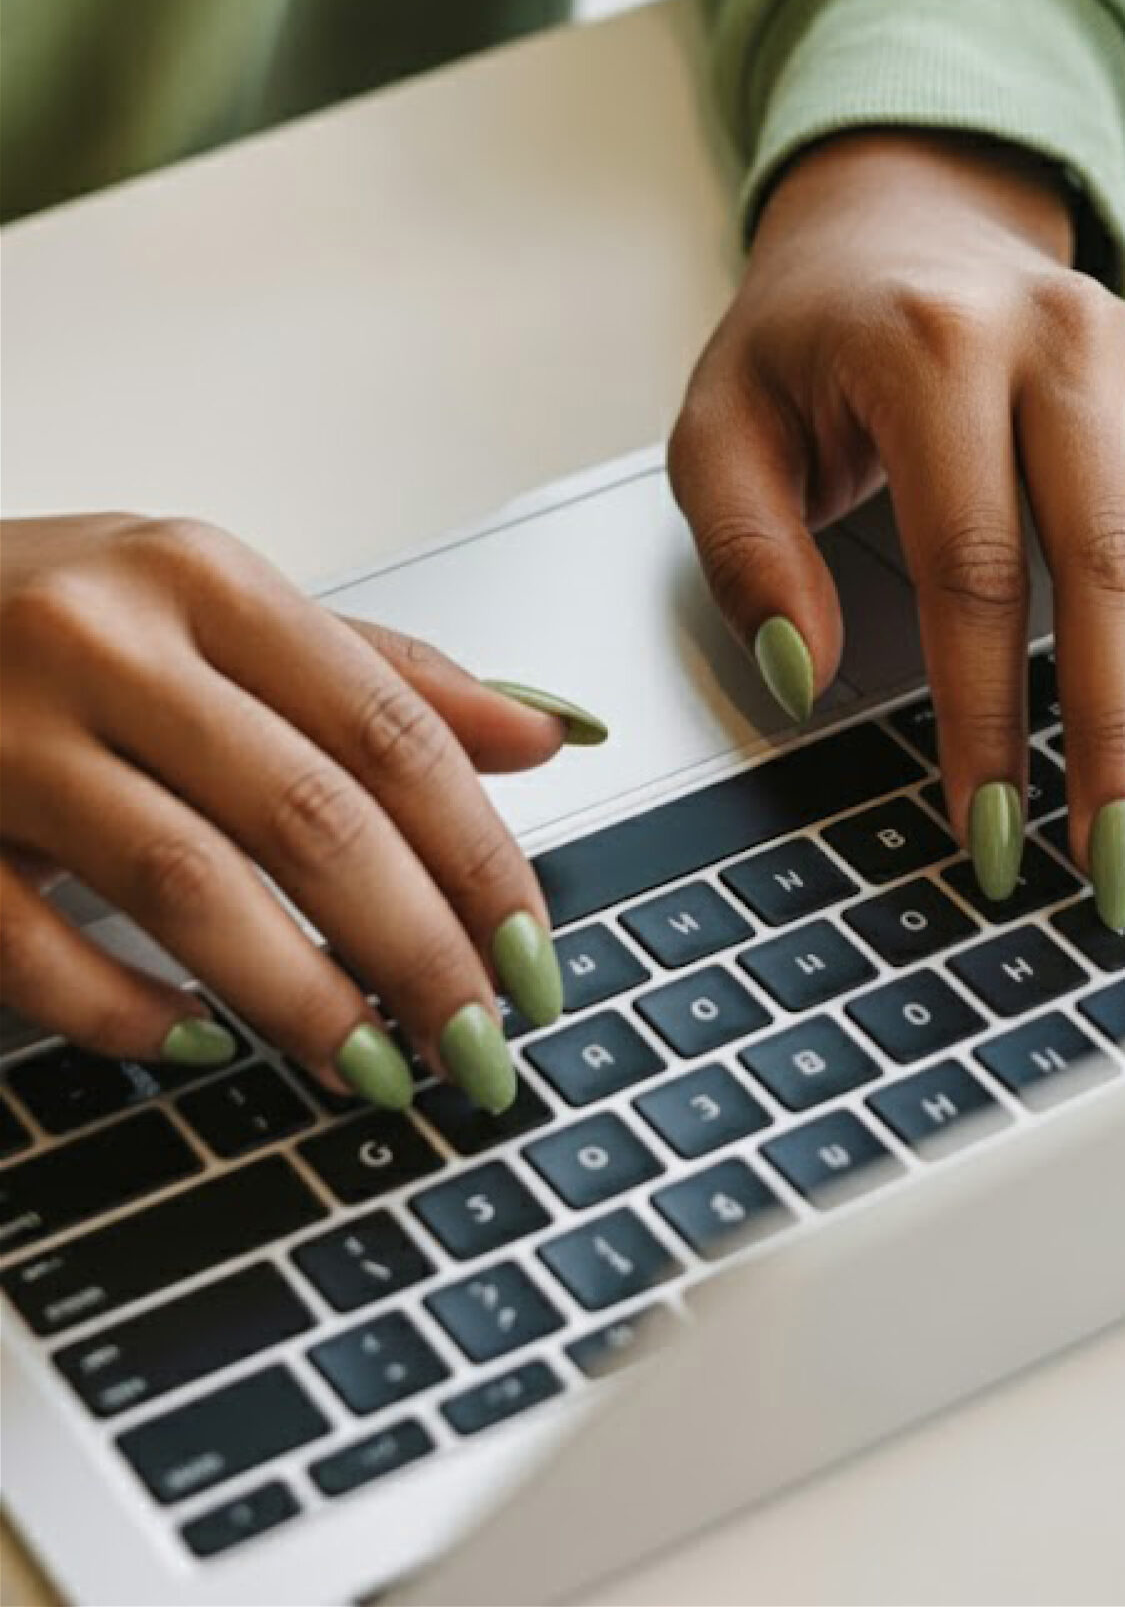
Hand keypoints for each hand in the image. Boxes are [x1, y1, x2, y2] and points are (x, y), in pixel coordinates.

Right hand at [0, 514, 584, 1108]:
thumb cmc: (47, 613)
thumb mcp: (211, 608)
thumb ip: (376, 675)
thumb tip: (545, 733)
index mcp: (203, 581)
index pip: (386, 727)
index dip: (477, 853)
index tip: (534, 950)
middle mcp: (109, 642)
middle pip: (311, 815)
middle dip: (416, 950)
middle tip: (480, 1044)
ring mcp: (6, 736)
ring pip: (189, 886)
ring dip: (301, 999)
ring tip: (374, 1068)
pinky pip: (37, 947)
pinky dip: (127, 1012)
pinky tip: (198, 1045)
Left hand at [668, 130, 1124, 927]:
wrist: (901, 221)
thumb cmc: (811, 345)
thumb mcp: (720, 430)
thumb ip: (747, 551)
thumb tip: (803, 673)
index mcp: (932, 347)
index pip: (973, 568)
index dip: (987, 716)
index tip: (988, 830)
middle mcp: (1061, 336)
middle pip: (1117, 560)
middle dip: (1119, 730)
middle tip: (1113, 858)